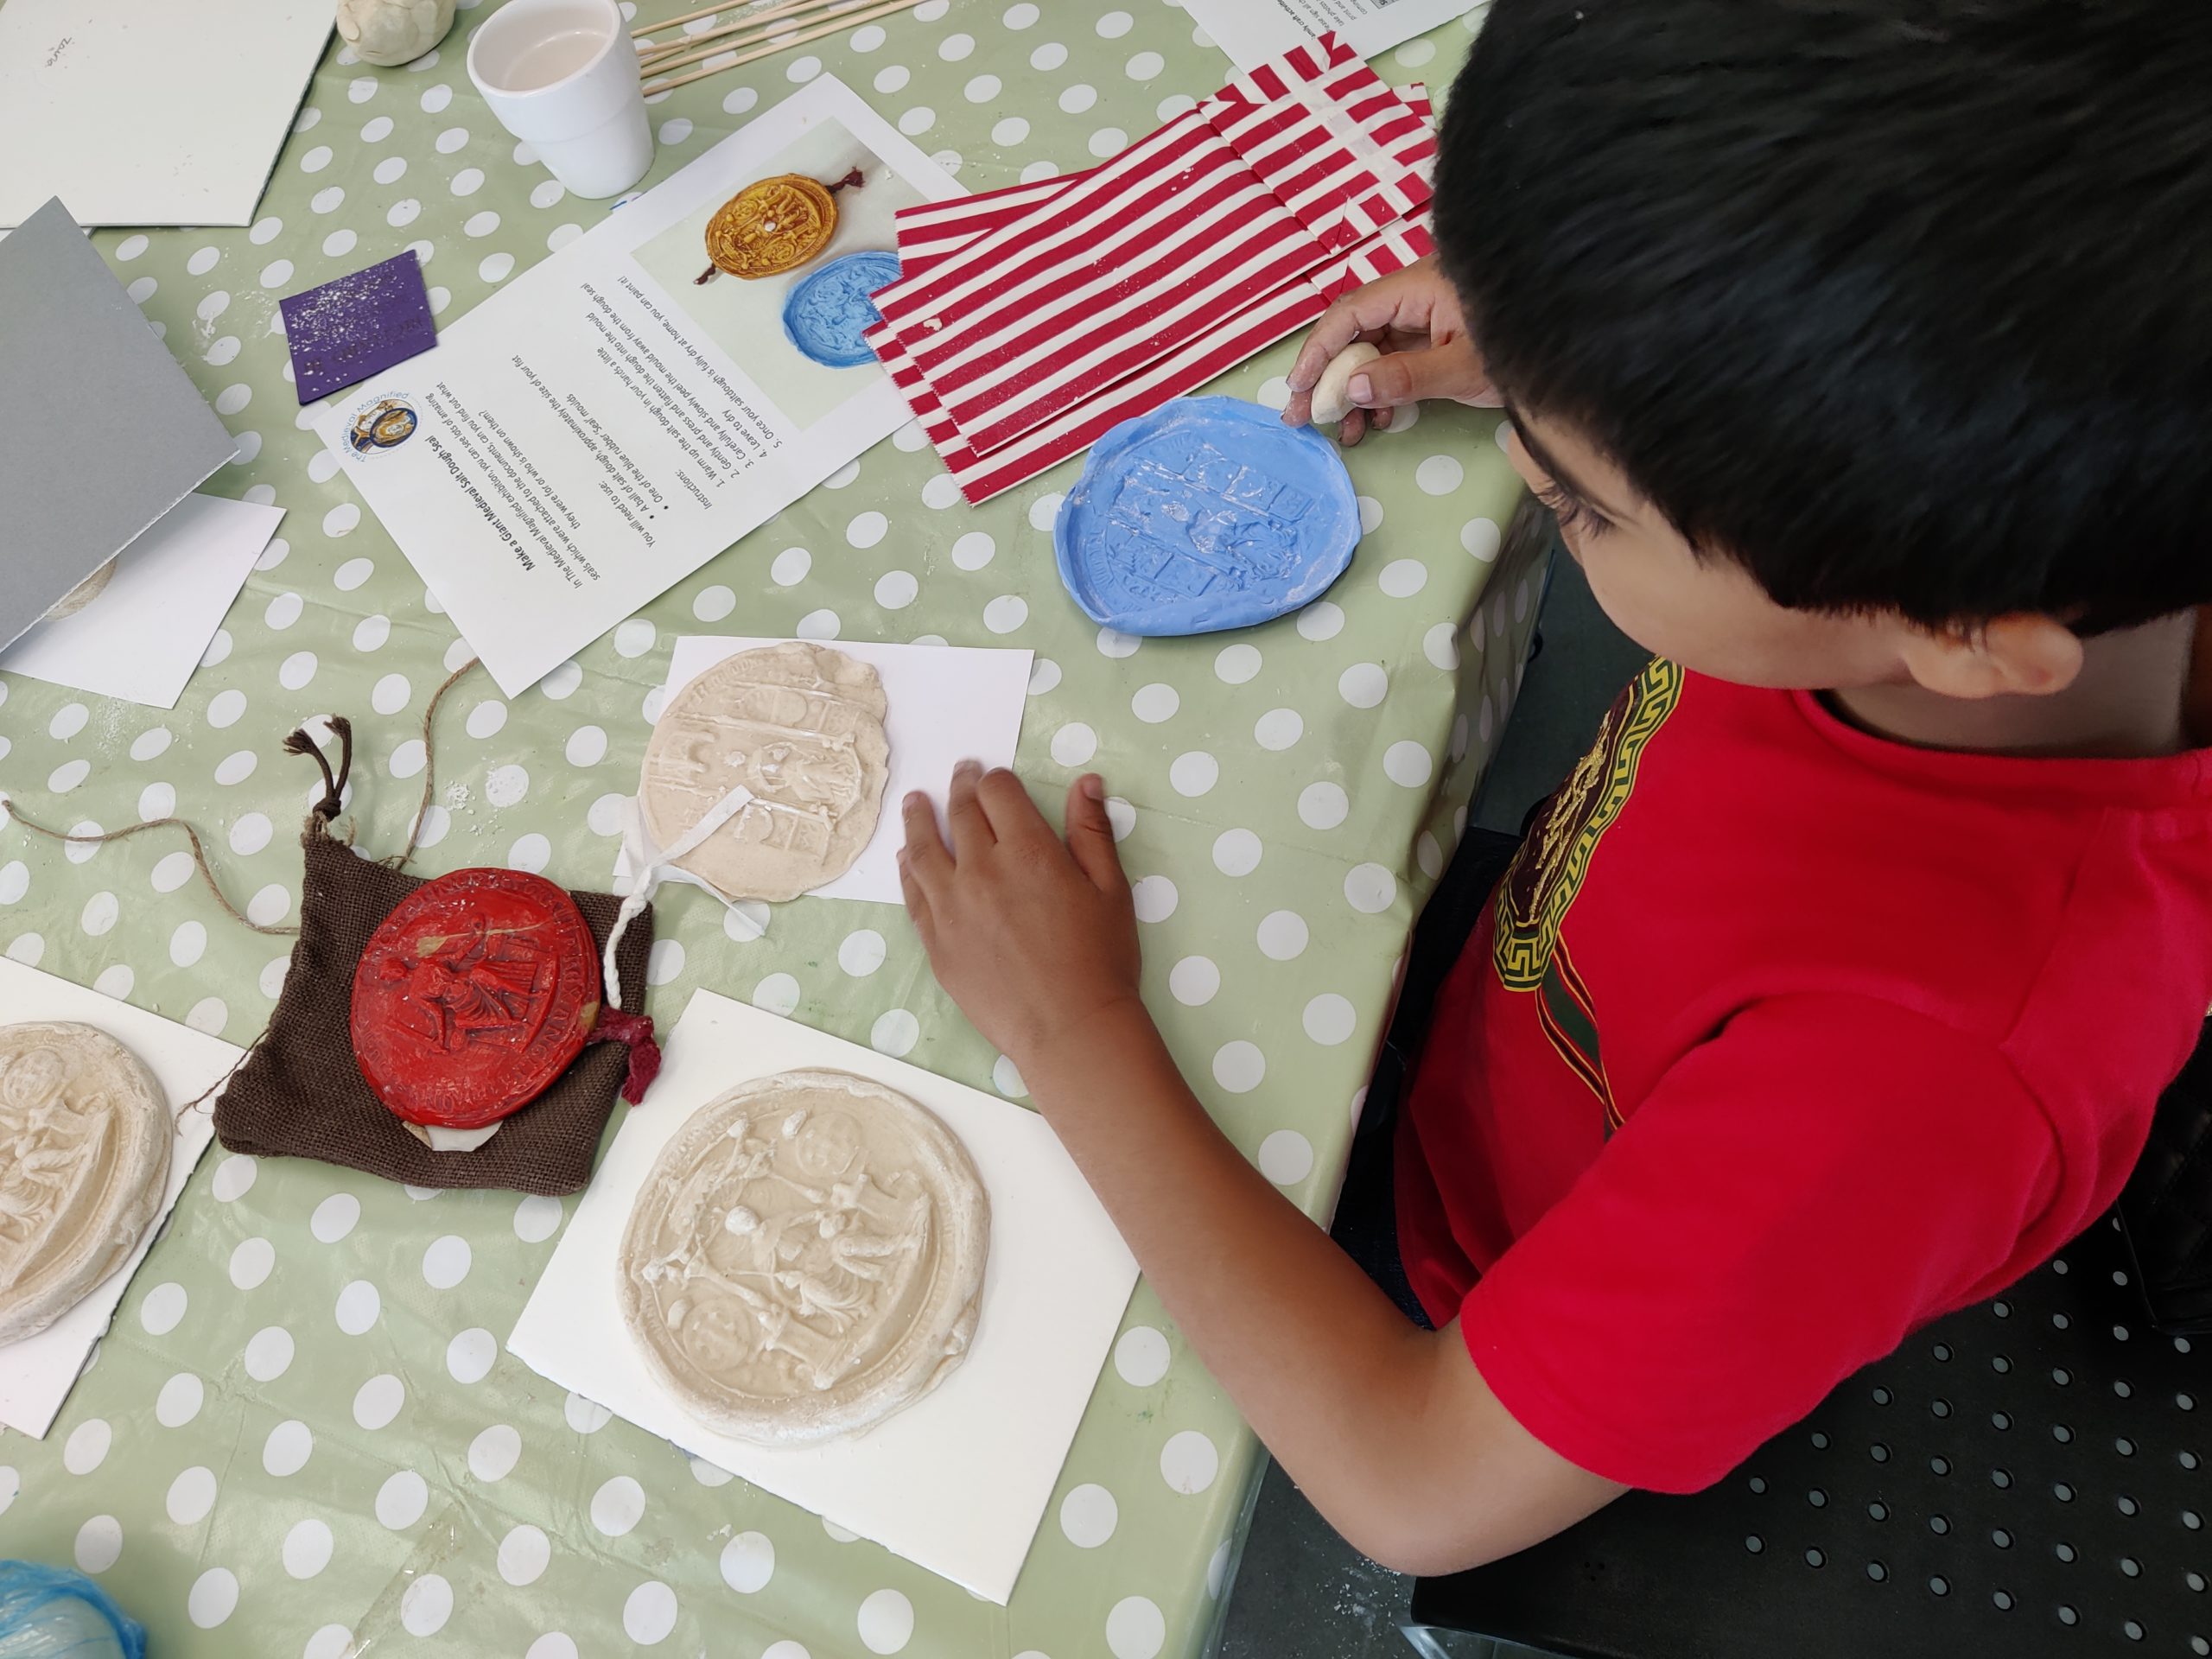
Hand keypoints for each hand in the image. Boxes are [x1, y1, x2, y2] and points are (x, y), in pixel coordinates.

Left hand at [899, 763, 1144, 1065]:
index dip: (996, 779)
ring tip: (916, 803)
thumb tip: (1086, 783)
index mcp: (1027, 851)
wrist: (1067, 1027)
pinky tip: (908, 859)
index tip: (993, 776)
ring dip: (919, 819)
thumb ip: (1092, 832)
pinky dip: (909, 869)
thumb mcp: (1111, 889)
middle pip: (960, 813)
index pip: (998, 793)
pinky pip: (913, 894)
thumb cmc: (1100, 959)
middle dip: (960, 788)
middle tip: (959, 775)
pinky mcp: (936, 942)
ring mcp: (951, 907)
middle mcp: (981, 870)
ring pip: (923, 848)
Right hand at [1282, 256, 1499, 444]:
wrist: (1570, 353)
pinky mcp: (1436, 336)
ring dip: (1354, 391)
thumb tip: (1354, 389)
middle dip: (1328, 376)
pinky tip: (1379, 420)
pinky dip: (1382, 390)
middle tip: (1302, 418)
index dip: (1318, 350)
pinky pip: (1395, 360)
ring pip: (1372, 351)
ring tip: (1346, 432)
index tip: (1298, 388)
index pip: (1350, 313)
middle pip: (1355, 332)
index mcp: (1418, 286)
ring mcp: (1425, 316)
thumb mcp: (1462, 367)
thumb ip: (1405, 377)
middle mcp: (1415, 295)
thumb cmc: (1520, 348)